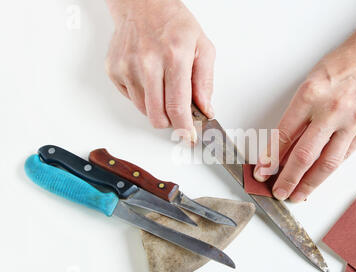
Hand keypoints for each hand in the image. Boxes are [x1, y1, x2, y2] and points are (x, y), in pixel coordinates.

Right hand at [105, 0, 214, 141]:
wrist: (143, 5)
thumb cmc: (174, 24)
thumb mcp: (202, 48)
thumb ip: (205, 82)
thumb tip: (205, 109)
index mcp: (174, 56)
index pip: (177, 105)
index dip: (184, 127)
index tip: (188, 137)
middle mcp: (147, 62)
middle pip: (157, 115)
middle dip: (171, 122)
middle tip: (179, 114)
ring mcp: (127, 66)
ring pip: (144, 110)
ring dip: (157, 108)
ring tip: (164, 87)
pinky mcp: (114, 70)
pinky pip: (130, 99)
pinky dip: (143, 97)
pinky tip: (149, 79)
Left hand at [254, 36, 355, 201]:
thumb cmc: (339, 68)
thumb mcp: (309, 84)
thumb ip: (297, 118)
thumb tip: (282, 149)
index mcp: (309, 96)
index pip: (284, 135)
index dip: (270, 159)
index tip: (262, 172)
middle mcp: (331, 110)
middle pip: (304, 155)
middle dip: (288, 178)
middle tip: (278, 192)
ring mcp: (352, 122)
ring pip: (327, 163)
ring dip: (309, 183)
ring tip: (297, 195)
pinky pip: (344, 157)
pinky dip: (328, 171)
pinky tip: (317, 180)